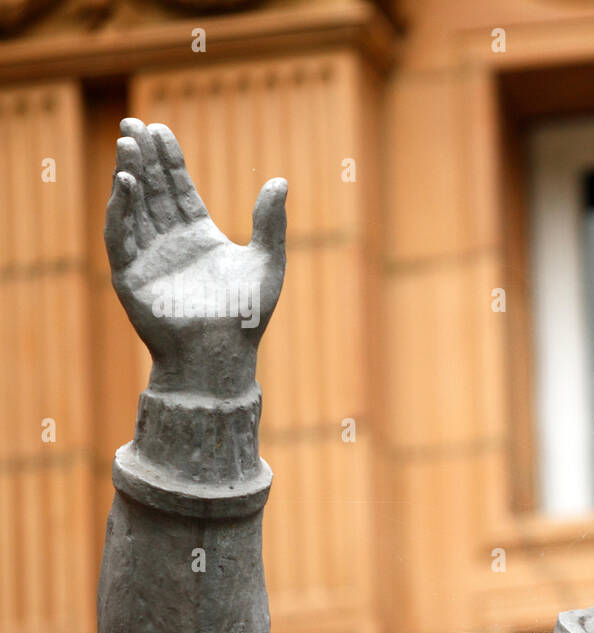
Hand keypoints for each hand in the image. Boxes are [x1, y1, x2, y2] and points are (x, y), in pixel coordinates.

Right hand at [105, 118, 286, 398]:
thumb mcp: (268, 263)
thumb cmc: (248, 317)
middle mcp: (170, 244)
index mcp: (199, 237)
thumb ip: (271, 223)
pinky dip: (121, 209)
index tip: (161, 129)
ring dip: (129, 175)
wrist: (222, 356)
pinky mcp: (130, 275)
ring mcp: (148, 258)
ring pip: (134, 207)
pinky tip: (126, 183)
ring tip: (128, 144)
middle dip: (143, 157)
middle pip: (153, 190)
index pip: (179, 189)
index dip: (170, 160)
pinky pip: (120, 235)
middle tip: (134, 123)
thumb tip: (280, 180)